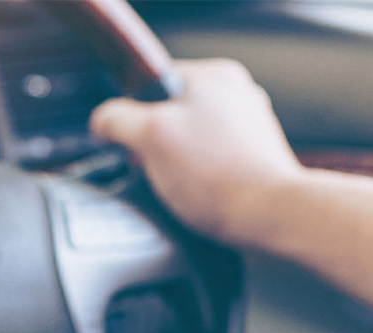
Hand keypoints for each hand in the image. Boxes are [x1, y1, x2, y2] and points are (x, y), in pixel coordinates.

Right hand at [90, 58, 310, 252]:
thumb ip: (118, 119)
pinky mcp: (253, 158)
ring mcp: (248, 127)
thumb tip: (103, 120)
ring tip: (187, 184)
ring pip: (188, 141)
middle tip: (162, 166)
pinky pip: (209, 163)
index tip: (135, 142)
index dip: (134, 114)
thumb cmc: (218, 177)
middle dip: (156, 144)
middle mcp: (237, 95)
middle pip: (168, 114)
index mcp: (215, 75)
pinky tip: (203, 194)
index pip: (152, 83)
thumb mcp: (150, 135)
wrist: (270, 217)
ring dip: (177, 164)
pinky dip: (199, 179)